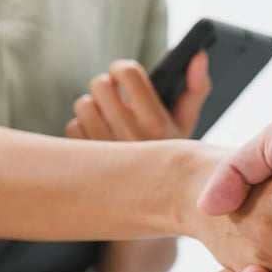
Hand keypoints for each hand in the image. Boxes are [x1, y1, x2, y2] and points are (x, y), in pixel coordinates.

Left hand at [65, 53, 210, 271]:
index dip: (121, 68)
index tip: (123, 74)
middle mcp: (132, 139)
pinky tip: (98, 138)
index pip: (126, 73)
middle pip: (99, 86)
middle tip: (113, 96)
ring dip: (92, 107)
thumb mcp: (188, 127)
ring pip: (83, 106)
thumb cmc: (173, 161)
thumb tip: (198, 54)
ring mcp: (106, 154)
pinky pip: (72, 128)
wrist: (155, 217)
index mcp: (158, 125)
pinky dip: (82, 128)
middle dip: (106, 87)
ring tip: (107, 119)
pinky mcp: (87, 165)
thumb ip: (196, 88)